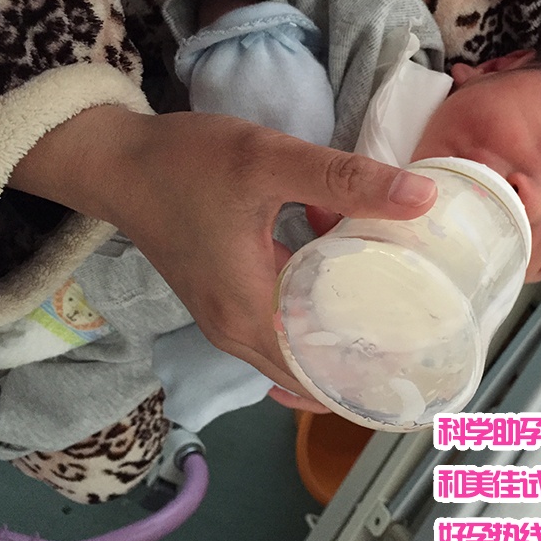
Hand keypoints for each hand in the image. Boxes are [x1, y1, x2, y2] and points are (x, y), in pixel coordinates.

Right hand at [10, 107, 436, 401]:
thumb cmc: (186, 165)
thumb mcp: (269, 161)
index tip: (423, 355)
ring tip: (396, 312)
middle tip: (420, 331)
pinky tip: (344, 282)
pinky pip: (281, 325)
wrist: (118, 163)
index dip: (373, 375)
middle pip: (312, 372)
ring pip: (296, 349)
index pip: (322, 379)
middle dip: (363, 358)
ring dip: (338, 335)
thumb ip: (344, 180)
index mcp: (249, 317)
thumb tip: (422, 198)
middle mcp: (237, 334)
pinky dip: (313, 313)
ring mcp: (227, 321)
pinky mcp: (224, 301)